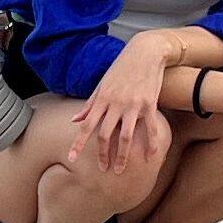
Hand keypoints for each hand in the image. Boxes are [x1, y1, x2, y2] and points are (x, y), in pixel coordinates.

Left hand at [76, 42, 170, 172]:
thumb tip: (75, 120)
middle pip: (105, 135)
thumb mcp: (102, 84)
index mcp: (102, 99)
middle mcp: (115, 104)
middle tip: (102, 169)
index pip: (86, 125)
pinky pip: (150, 128)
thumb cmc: (121, 68)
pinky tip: (151, 156)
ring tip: (120, 170)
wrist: (145, 52)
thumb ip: (89, 105)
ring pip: (126, 136)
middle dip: (103, 155)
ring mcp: (133, 105)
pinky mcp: (149, 104)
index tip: (72, 158)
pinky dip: (151, 143)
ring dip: (123, 156)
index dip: (78, 143)